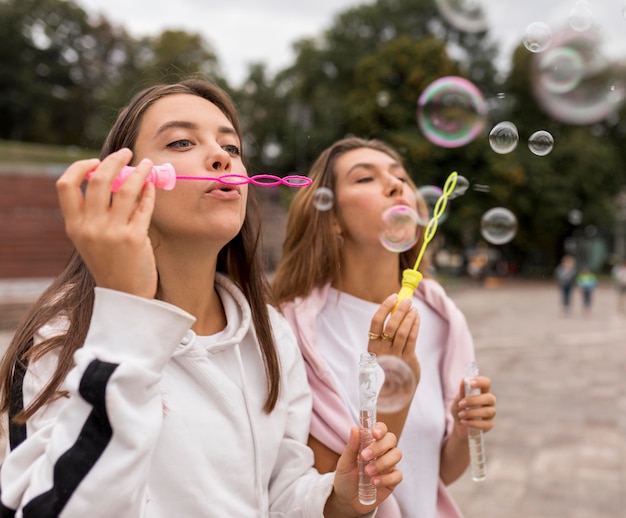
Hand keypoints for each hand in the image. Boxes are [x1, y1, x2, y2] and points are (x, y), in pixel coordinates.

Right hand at [56, 148, 157, 298]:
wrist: (125, 295)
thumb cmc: (111, 263)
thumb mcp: (91, 239)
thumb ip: (95, 212)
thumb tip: (114, 176)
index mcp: (74, 226)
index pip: (65, 185)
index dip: (80, 167)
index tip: (95, 161)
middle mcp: (90, 227)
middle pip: (99, 180)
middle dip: (114, 160)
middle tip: (127, 152)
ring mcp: (112, 232)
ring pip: (126, 188)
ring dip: (139, 171)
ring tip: (147, 164)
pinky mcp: (134, 238)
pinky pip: (144, 205)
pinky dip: (149, 191)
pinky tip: (153, 185)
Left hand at [325, 422, 401, 515]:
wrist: (347, 500)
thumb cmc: (345, 477)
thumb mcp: (344, 462)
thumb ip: (351, 446)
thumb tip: (355, 428)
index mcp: (370, 443)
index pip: (381, 429)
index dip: (380, 429)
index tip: (374, 434)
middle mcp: (382, 451)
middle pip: (391, 439)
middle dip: (379, 446)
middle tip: (364, 457)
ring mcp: (389, 465)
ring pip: (396, 455)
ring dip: (382, 462)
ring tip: (367, 472)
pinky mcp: (392, 480)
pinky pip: (397, 475)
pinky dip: (386, 478)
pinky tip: (374, 482)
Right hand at [367, 293, 419, 385]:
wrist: (399, 384)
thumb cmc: (392, 359)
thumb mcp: (385, 346)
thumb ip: (388, 329)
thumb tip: (398, 305)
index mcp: (373, 345)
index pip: (375, 322)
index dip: (384, 307)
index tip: (393, 297)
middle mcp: (382, 350)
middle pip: (390, 325)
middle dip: (400, 310)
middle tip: (407, 301)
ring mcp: (395, 355)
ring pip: (403, 331)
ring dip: (409, 317)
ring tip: (414, 309)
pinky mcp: (407, 359)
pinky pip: (412, 338)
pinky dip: (415, 325)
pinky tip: (417, 318)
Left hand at [451, 376, 495, 437]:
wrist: (459, 425)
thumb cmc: (460, 409)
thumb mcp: (458, 400)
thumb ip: (462, 392)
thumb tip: (463, 381)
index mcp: (482, 392)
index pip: (486, 383)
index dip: (480, 382)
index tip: (470, 384)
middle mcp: (489, 402)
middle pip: (489, 398)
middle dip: (474, 401)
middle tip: (461, 404)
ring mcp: (491, 413)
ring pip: (488, 411)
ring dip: (472, 413)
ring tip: (461, 414)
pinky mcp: (489, 424)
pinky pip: (485, 424)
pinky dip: (473, 423)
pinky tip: (464, 422)